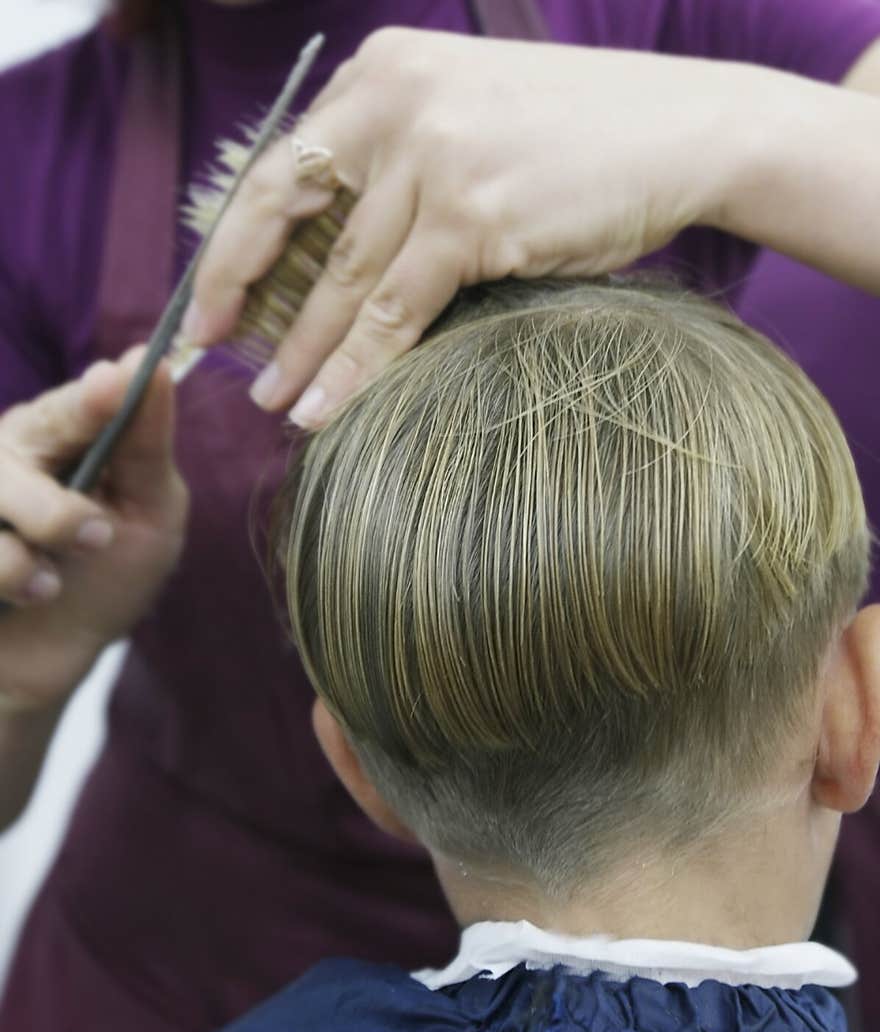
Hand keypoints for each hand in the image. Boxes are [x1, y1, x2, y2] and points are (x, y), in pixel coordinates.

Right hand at [0, 350, 187, 711]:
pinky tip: (13, 602)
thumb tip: (156, 362)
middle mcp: (4, 455)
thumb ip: (147, 447)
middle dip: (56, 512)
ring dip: (25, 562)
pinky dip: (5, 584)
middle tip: (94, 540)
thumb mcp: (148, 515)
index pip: (71, 405)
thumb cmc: (106, 581)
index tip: (112, 386)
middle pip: (17, 447)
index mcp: (56, 435)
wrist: (50, 663)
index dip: (90, 400)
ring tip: (48, 587)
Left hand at [183, 29, 742, 425]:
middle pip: (290, 215)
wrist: (686, 132)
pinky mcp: (473, 216)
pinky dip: (358, 366)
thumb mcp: (467, 117)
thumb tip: (333, 256)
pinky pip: (396, 310)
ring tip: (275, 402)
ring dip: (303, 350)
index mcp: (383, 72)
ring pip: (343, 277)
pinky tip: (326, 406)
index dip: (236, 240)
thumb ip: (396, 162)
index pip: (282, 165)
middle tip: (211, 350)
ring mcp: (434, 158)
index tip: (211, 297)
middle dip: (241, 292)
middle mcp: (396, 102)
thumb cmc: (580, 135)